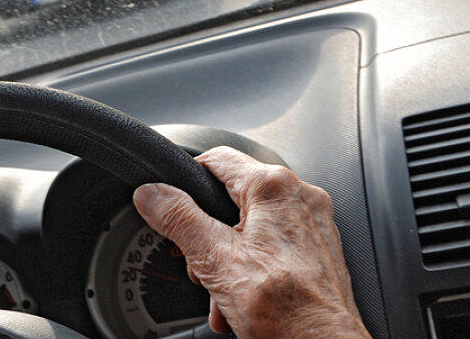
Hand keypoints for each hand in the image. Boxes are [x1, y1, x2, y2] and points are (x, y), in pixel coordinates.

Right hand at [132, 147, 369, 338]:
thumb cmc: (289, 311)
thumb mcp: (215, 260)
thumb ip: (179, 219)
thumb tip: (152, 194)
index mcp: (275, 187)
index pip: (216, 158)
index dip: (186, 180)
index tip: (168, 203)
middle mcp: (301, 197)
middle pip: (233, 198)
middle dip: (209, 234)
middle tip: (200, 264)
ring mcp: (313, 224)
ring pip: (251, 226)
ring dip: (228, 258)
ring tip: (223, 292)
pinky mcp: (318, 250)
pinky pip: (273, 246)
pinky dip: (252, 268)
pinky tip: (242, 298)